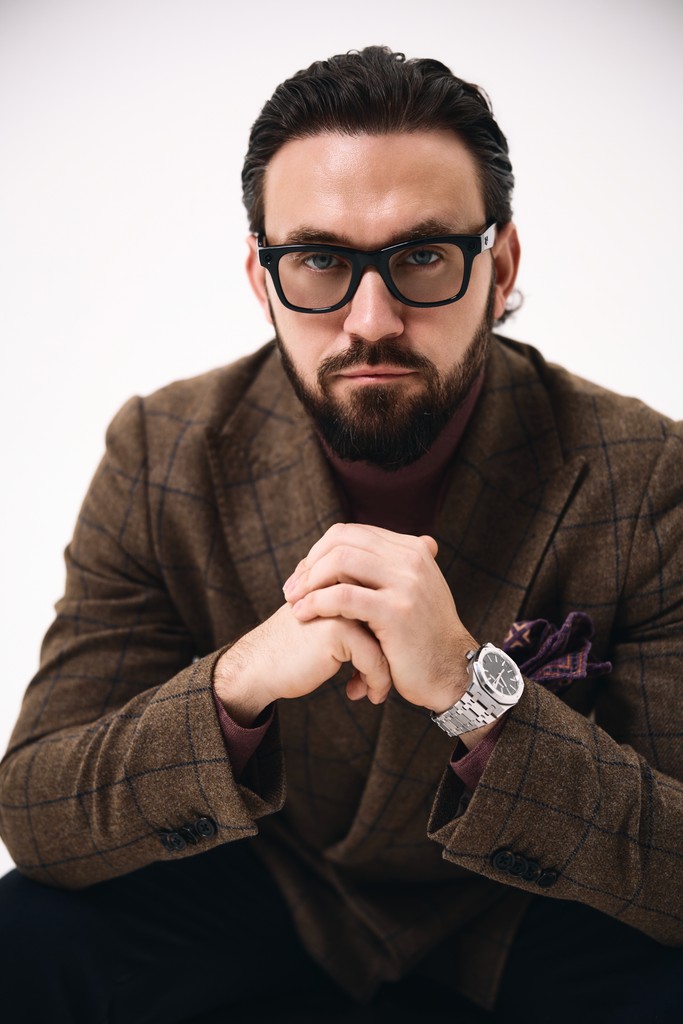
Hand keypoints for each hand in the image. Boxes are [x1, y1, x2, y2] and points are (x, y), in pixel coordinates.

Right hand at [213, 600, 391, 724]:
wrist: (259, 666)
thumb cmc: (297, 650)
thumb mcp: (332, 625)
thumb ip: (359, 616)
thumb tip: (398, 628)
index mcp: (346, 576)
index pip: (390, 607)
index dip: (391, 639)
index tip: (387, 664)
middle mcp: (346, 584)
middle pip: (392, 622)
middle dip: (393, 655)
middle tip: (385, 680)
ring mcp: (342, 604)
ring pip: (388, 641)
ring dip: (384, 673)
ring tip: (373, 691)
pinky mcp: (337, 629)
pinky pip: (375, 659)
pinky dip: (375, 682)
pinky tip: (359, 695)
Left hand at [283, 523, 477, 712]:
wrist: (451, 673)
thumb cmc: (422, 638)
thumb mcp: (411, 593)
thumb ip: (387, 570)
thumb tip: (352, 550)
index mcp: (412, 550)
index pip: (352, 533)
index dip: (320, 551)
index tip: (303, 576)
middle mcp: (412, 559)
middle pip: (342, 541)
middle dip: (309, 563)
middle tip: (292, 589)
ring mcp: (406, 583)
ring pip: (340, 561)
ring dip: (309, 581)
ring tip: (294, 602)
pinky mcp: (396, 611)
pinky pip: (344, 596)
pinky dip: (316, 603)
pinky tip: (303, 615)